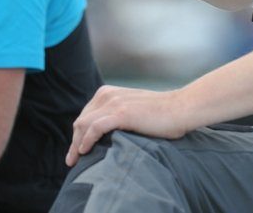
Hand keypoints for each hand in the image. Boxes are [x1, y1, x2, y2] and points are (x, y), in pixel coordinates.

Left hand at [66, 85, 191, 166]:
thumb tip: (106, 133)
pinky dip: (87, 140)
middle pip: (81, 121)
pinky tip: (85, 150)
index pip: (85, 115)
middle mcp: (108, 95)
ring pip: (84, 125)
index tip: (77, 150)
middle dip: (74, 141)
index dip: (78, 134)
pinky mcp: (121, 113)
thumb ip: (118, 114)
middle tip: (72, 159)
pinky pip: (95, 128)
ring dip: (77, 144)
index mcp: (109, 92)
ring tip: (76, 160)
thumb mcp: (133, 109)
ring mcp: (114, 103)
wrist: (180, 109)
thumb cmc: (161, 114)